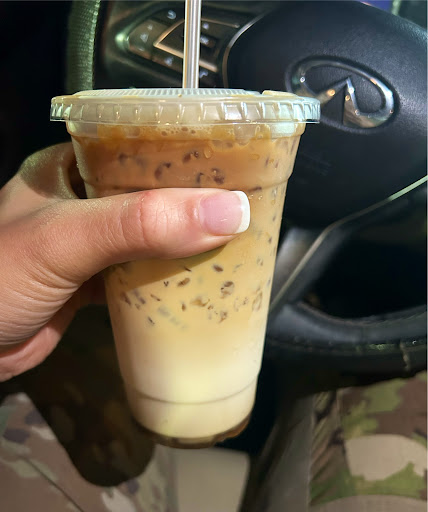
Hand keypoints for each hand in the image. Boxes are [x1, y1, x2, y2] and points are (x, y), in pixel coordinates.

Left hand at [0, 143, 248, 379]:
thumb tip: (228, 213)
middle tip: (244, 207)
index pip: (142, 147)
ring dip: (186, 244)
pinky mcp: (92, 284)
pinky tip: (199, 282)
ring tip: (234, 242)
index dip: (189, 154)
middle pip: (152, 196)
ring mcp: (90, 246)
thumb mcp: (65, 239)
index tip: (236, 164)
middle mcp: (83, 202)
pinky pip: (141, 274)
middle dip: (195, 204)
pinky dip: (168, 279)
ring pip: (150, 237)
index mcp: (72, 167)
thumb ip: (139, 224)